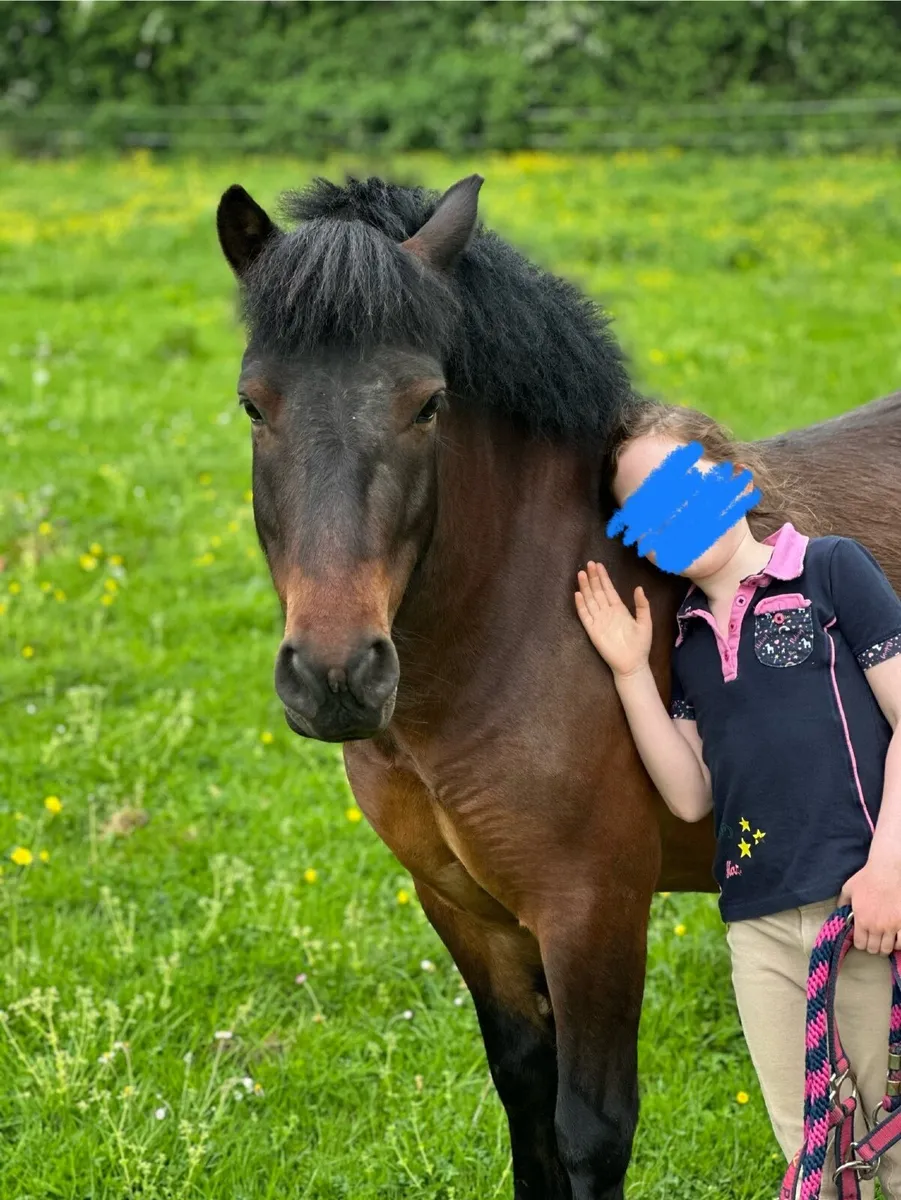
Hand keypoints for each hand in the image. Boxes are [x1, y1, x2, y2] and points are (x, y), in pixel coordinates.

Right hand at [575, 561, 651, 678]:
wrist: (632, 663)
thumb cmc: (640, 644)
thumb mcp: (645, 622)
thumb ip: (642, 605)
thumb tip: (638, 587)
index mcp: (619, 609)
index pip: (609, 589)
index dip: (604, 577)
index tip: (599, 565)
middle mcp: (607, 612)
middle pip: (598, 591)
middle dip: (593, 578)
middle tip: (588, 564)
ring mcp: (599, 620)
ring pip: (590, 600)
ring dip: (585, 587)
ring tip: (581, 574)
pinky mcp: (593, 630)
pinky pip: (585, 616)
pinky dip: (581, 605)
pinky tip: (578, 594)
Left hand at [840, 860, 900, 953]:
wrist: (888, 871)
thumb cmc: (867, 878)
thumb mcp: (849, 889)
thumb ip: (843, 903)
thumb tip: (840, 911)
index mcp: (862, 920)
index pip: (860, 944)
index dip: (861, 944)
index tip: (863, 941)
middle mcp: (877, 926)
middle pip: (874, 949)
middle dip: (872, 947)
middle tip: (874, 942)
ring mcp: (892, 926)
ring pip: (888, 948)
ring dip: (885, 947)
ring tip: (884, 942)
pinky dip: (899, 944)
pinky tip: (896, 939)